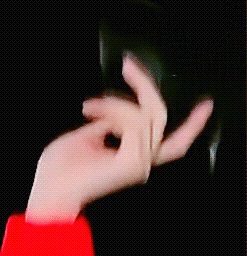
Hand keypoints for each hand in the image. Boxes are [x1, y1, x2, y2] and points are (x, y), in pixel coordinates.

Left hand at [27, 54, 213, 223]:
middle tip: (128, 64)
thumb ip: (105, 126)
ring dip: (115, 102)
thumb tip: (113, 112)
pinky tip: (92, 113)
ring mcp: (139, 162)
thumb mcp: (85, 137)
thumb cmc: (58, 170)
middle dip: (145, 86)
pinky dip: (113, 111)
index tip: (206, 104)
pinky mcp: (131, 162)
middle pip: (160, 116)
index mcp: (134, 157)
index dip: (193, 124)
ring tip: (89, 106)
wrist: (48, 191)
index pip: (175, 142)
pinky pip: (133, 123)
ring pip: (146, 115)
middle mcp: (143, 161)